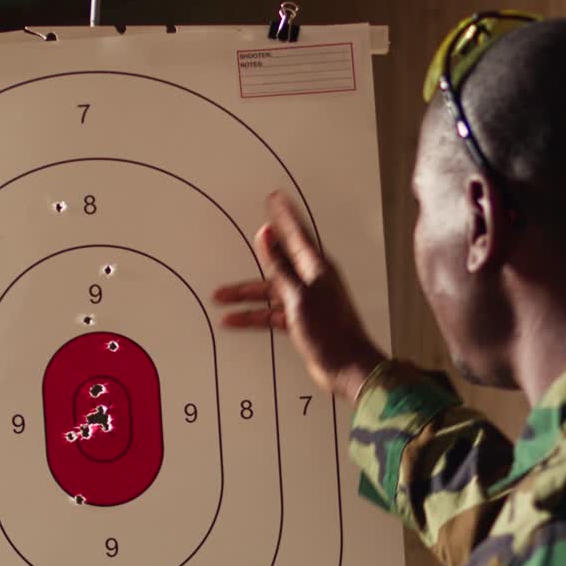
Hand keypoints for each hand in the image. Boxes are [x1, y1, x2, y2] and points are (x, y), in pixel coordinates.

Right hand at [213, 191, 386, 399]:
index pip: (296, 234)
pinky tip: (233, 321)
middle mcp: (312, 280)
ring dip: (245, 295)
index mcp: (316, 268)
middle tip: (245, 233)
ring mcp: (305, 301)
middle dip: (258, 255)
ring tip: (219, 296)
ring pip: (270, 291)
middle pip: (278, 262)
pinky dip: (254, 316)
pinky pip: (271, 314)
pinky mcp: (300, 321)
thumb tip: (265, 234)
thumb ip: (279, 266)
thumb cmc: (329, 331)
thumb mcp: (298, 296)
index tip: (274, 197)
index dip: (283, 216)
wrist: (346, 367)